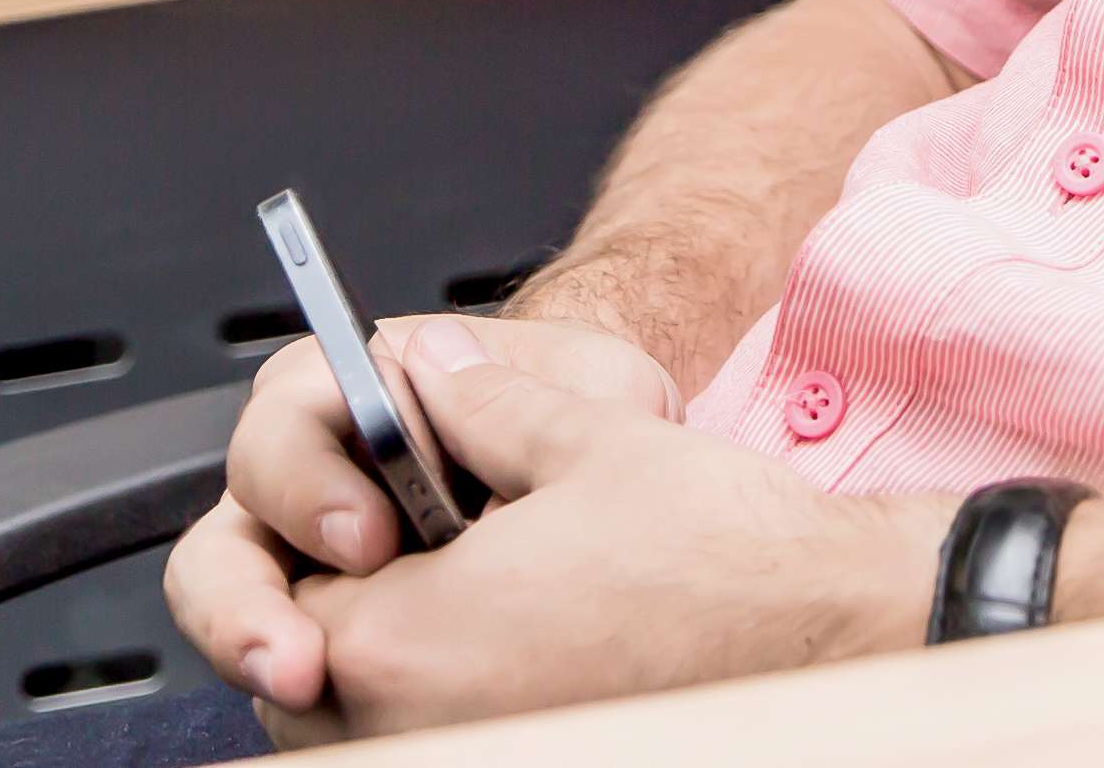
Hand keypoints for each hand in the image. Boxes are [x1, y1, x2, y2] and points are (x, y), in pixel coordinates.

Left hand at [170, 323, 933, 735]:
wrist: (831, 631)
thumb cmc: (723, 555)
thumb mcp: (586, 430)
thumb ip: (473, 397)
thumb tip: (422, 375)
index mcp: (399, 643)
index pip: (273, 588)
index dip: (308, 530)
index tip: (363, 501)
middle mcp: (415, 727)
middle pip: (295, 678)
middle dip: (322, 603)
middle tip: (389, 540)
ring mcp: (474, 755)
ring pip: (355, 723)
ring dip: (380, 656)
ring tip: (459, 585)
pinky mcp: (520, 758)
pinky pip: (431, 735)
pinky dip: (440, 692)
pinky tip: (504, 640)